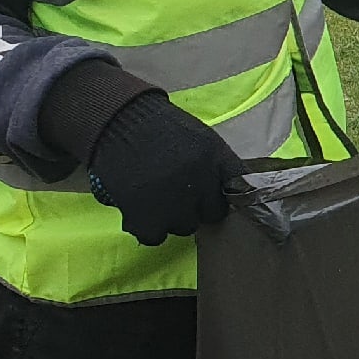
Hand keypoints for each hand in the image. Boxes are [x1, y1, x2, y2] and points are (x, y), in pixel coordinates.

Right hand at [85, 91, 246, 245]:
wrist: (120, 122)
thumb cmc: (161, 128)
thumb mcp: (201, 138)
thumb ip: (219, 164)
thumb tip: (231, 189)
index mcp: (216, 159)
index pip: (238, 191)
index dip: (221, 193)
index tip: (210, 193)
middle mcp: (199, 183)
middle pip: (210, 214)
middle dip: (197, 206)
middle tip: (178, 193)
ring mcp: (172, 203)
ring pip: (184, 226)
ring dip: (173, 218)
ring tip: (156, 198)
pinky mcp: (144, 216)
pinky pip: (155, 236)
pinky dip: (149, 228)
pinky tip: (142, 211)